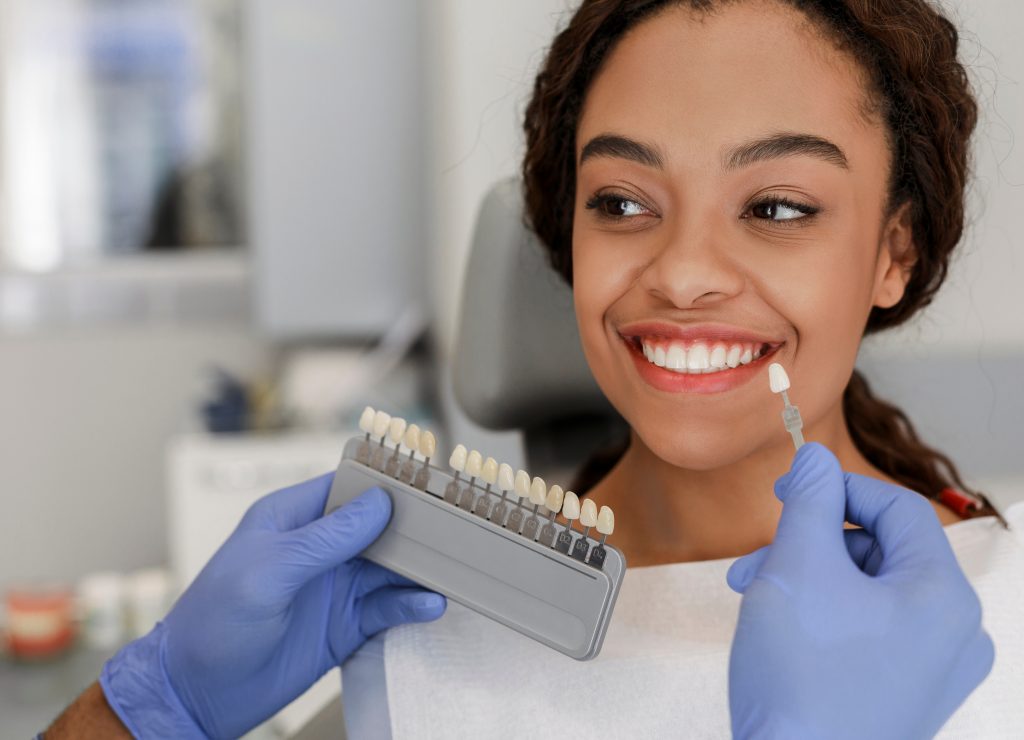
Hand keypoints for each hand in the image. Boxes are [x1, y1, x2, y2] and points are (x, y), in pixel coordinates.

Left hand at [100, 475, 445, 738]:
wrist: (196, 694)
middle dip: (414, 527)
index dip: (387, 482)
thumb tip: (378, 504)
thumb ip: (325, 539)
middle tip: (453, 529)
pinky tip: (428, 605)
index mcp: (292, 518)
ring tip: (451, 570)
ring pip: (390, 567)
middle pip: (379, 526)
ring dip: (419, 569)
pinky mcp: (344, 625)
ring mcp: (333, 586)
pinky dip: (410, 606)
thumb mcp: (268, 571)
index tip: (427, 482)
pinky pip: (386, 608)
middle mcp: (318, 548)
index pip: (348, 485)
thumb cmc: (213, 622)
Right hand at [726, 443, 992, 739]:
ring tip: (758, 597)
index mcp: (943, 597)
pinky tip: (782, 629)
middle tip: (759, 558)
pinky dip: (824, 616)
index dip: (835, 488)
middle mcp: (954, 634)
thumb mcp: (796, 567)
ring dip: (809, 579)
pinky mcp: (906, 694)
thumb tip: (815, 456)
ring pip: (868, 591)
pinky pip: (868, 629)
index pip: (896, 508)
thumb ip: (808, 499)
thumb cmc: (801, 681)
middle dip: (810, 544)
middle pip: (879, 551)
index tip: (786, 491)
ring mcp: (933, 670)